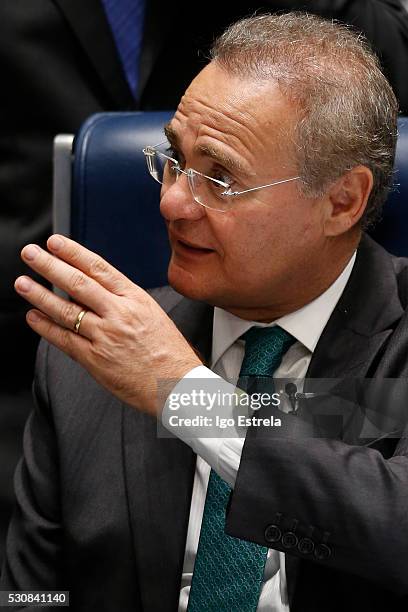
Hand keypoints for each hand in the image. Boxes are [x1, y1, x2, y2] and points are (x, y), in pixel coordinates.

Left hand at [14, 235, 201, 414]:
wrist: (178, 384)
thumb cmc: (170, 352)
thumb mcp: (152, 315)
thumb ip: (123, 302)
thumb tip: (93, 290)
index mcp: (136, 299)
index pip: (99, 268)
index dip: (73, 253)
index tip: (55, 242)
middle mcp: (120, 314)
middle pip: (78, 283)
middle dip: (50, 266)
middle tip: (31, 253)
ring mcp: (106, 336)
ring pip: (67, 310)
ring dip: (40, 295)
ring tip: (23, 284)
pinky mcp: (96, 359)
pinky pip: (65, 340)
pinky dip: (46, 328)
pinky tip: (33, 318)